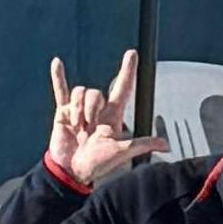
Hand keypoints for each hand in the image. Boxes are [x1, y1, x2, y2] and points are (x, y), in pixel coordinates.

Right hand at [47, 50, 165, 187]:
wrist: (71, 170)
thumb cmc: (97, 163)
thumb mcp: (121, 152)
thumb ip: (142, 144)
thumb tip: (165, 145)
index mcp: (112, 116)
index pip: (122, 88)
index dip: (127, 71)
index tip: (132, 54)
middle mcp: (97, 109)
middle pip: (96, 93)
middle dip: (91, 107)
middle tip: (89, 127)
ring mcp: (79, 109)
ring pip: (80, 93)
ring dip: (77, 110)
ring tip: (76, 127)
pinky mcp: (63, 112)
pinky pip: (61, 91)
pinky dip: (58, 77)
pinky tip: (57, 62)